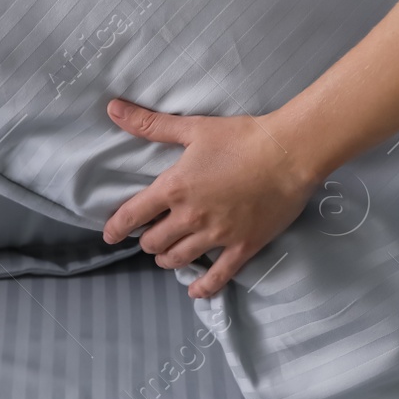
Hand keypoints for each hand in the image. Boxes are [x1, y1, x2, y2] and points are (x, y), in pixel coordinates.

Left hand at [102, 99, 322, 299]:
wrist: (289, 153)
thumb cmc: (241, 137)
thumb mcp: (193, 128)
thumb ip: (150, 124)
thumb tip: (113, 108)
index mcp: (174, 188)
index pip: (132, 216)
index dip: (116, 228)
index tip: (110, 234)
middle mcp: (190, 217)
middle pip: (153, 242)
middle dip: (148, 240)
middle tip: (151, 235)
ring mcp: (217, 236)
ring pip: (178, 260)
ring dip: (167, 259)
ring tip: (168, 255)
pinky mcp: (242, 247)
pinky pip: (218, 277)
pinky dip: (203, 287)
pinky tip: (195, 291)